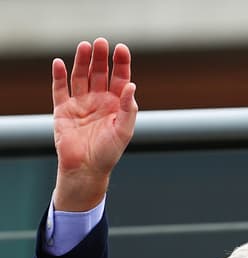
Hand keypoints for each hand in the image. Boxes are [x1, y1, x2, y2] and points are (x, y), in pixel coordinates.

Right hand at [50, 38, 137, 211]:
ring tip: (84, 46)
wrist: (86, 169)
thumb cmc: (108, 153)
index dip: (121, 63)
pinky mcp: (63, 109)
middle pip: (99, 73)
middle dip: (100, 58)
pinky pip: (60, 89)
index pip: (120, 78)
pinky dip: (59, 76)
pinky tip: (60, 63)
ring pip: (80, 77)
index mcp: (116, 105)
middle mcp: (99, 101)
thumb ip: (129, 108)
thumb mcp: (124, 130)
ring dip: (81, 61)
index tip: (121, 49)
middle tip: (100, 42)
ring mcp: (80, 104)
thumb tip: (132, 85)